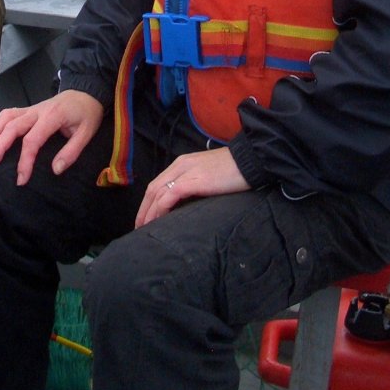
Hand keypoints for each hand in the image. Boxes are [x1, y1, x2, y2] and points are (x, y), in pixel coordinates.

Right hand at [0, 90, 104, 184]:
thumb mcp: (87, 133)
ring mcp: (31, 108)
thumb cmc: (87, 114)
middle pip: (12, 126)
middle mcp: (37, 111)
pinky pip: (7, 114)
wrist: (86, 92)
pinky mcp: (27, 109)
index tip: (21, 178)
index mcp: (52, 116)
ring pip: (6, 117)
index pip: (32, 139)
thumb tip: (55, 170)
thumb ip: (71, 152)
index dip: (25, 160)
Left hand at [135, 146, 249, 227]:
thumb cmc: (234, 170)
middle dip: (144, 209)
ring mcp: (185, 172)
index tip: (145, 217)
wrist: (250, 161)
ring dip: (148, 212)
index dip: (149, 202)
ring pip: (157, 193)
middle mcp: (180, 165)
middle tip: (139, 227)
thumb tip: (187, 202)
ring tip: (144, 229)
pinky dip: (160, 209)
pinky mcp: (192, 181)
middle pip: (153, 189)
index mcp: (183, 163)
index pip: (158, 183)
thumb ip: (196, 184)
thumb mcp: (209, 175)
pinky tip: (158, 221)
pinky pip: (168, 197)